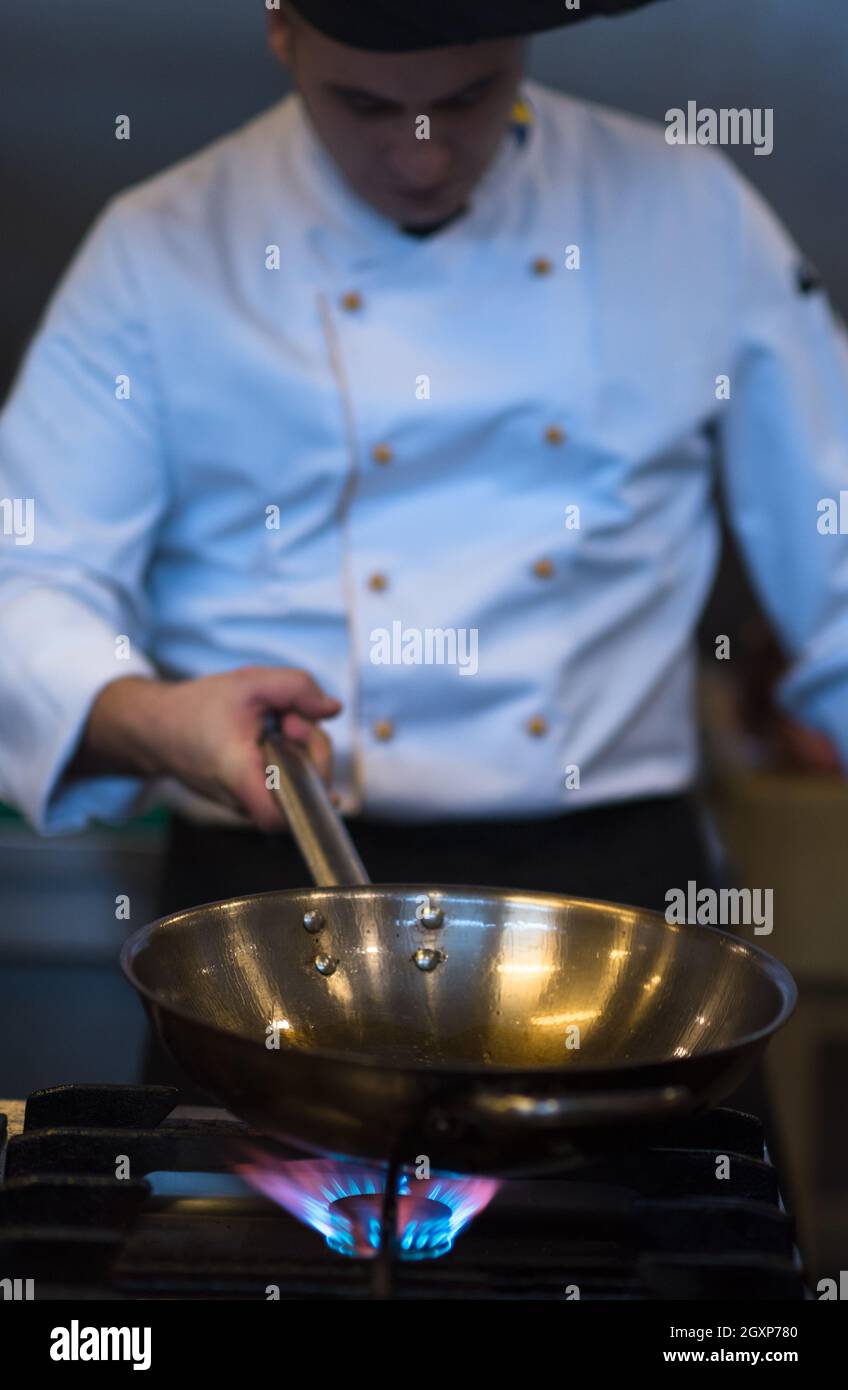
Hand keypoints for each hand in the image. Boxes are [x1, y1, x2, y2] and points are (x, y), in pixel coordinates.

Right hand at [76, 667, 342, 830]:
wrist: (156, 727)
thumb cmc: (196, 707)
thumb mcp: (250, 683)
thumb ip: (297, 688)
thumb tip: (333, 709)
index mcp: (239, 775)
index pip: (281, 817)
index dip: (310, 792)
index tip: (303, 750)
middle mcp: (243, 799)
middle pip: (302, 791)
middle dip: (311, 747)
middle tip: (289, 718)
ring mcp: (246, 803)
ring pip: (295, 786)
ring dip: (300, 750)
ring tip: (277, 722)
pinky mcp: (248, 796)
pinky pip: (283, 783)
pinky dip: (288, 756)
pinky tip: (276, 734)